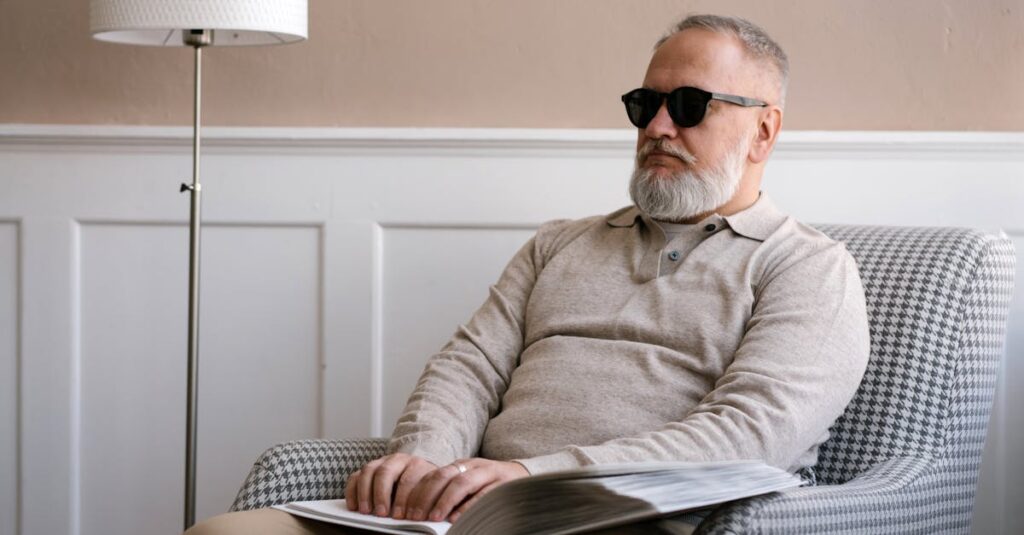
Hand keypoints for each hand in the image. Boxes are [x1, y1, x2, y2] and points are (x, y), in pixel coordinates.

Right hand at [345, 453, 437, 518]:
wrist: (421, 474)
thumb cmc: (424, 489)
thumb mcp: (429, 493)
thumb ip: (422, 501)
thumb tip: (418, 517)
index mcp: (417, 465)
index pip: (408, 479)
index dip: (403, 499)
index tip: (400, 516)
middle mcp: (399, 460)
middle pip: (386, 471)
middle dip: (381, 494)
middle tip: (381, 513)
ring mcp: (382, 462)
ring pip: (369, 470)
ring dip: (365, 492)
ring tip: (366, 511)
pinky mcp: (369, 469)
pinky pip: (355, 476)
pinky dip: (352, 491)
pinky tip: (354, 506)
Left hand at [404, 458, 528, 522]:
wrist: (525, 477)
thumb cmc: (491, 486)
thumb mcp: (469, 484)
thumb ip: (451, 493)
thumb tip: (424, 512)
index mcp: (461, 465)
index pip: (434, 475)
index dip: (418, 493)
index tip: (407, 511)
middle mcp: (473, 466)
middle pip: (444, 476)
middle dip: (427, 497)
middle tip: (416, 516)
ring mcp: (489, 472)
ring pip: (462, 482)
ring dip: (446, 501)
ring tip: (434, 518)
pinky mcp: (503, 483)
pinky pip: (483, 493)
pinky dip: (469, 506)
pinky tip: (459, 518)